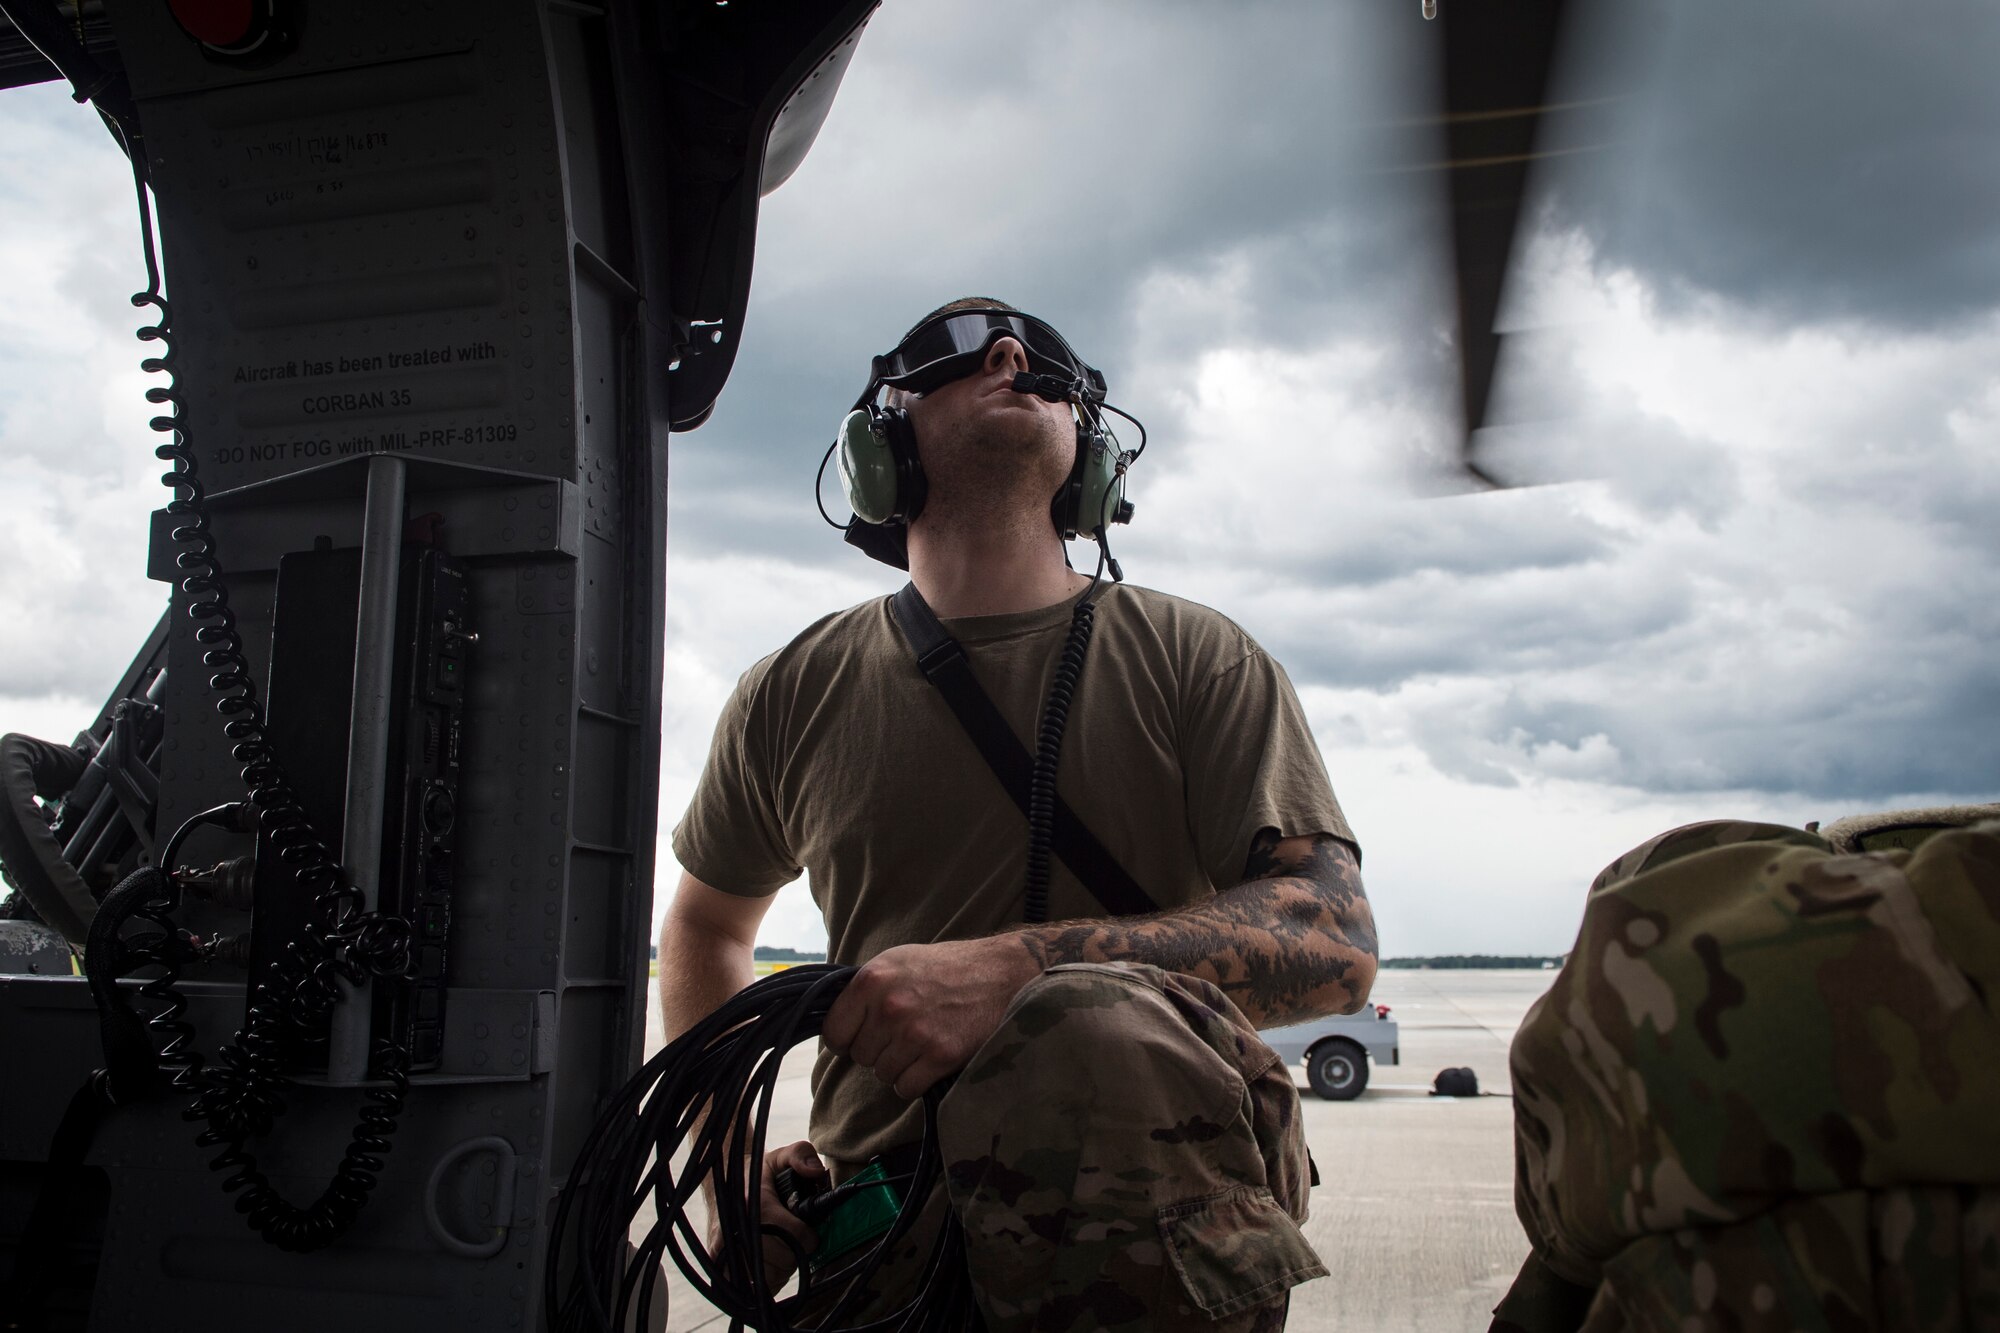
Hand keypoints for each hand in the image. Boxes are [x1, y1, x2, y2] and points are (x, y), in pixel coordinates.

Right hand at [707, 1140, 824, 1290]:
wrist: (721, 1185)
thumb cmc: (757, 1174)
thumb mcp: (781, 1157)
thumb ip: (802, 1155)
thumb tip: (815, 1171)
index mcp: (757, 1205)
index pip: (796, 1236)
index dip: (809, 1236)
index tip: (809, 1230)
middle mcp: (739, 1229)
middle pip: (785, 1261)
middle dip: (796, 1252)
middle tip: (793, 1239)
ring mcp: (727, 1250)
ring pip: (770, 1278)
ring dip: (781, 1268)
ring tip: (780, 1249)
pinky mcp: (720, 1265)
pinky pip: (752, 1287)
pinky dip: (765, 1280)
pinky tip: (767, 1261)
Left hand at [822, 936, 1041, 1099]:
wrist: (1000, 974)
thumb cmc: (945, 967)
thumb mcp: (897, 962)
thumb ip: (865, 990)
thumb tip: (836, 1021)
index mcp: (872, 980)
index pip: (834, 1032)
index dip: (845, 1039)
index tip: (858, 1037)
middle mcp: (889, 1007)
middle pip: (860, 1056)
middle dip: (877, 1050)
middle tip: (901, 1034)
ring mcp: (915, 1033)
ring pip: (883, 1074)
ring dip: (898, 1066)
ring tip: (919, 1043)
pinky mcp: (940, 1055)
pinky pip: (906, 1088)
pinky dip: (915, 1081)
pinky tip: (929, 1061)